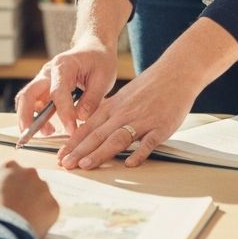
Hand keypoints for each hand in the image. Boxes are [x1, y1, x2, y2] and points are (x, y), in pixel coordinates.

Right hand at [0, 159, 58, 238]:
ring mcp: (43, 188)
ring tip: (22, 220)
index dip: (4, 188)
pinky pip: (49, 211)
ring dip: (34, 205)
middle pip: (27, 182)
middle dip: (22, 194)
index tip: (0, 200)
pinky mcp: (53, 206)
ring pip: (40, 196)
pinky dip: (43, 219)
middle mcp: (29, 172)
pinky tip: (31, 227)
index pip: (9, 174)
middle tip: (12, 211)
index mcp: (8, 166)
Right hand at [14, 34, 117, 138]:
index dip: (64, 113)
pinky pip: (34, 103)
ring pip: (27, 100)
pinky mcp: (45, 89)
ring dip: (30, 118)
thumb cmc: (99, 60)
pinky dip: (36, 117)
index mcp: (64, 65)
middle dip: (26, 116)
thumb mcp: (104, 77)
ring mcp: (44, 80)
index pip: (57, 92)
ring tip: (47, 132)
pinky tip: (49, 128)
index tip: (72, 130)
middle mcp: (48, 72)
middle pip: (28, 94)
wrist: (94, 48)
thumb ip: (92, 99)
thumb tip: (80, 118)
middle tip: (30, 135)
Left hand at [56, 57, 196, 170]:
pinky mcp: (161, 127)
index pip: (88, 127)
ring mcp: (142, 120)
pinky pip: (148, 142)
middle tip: (65, 165)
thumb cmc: (150, 86)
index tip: (61, 156)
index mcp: (114, 106)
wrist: (176, 73)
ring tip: (86, 165)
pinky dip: (139, 152)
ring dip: (100, 153)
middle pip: (98, 134)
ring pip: (117, 138)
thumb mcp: (124, 96)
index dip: (73, 142)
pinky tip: (129, 164)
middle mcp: (124, 113)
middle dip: (79, 151)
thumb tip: (93, 130)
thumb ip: (110, 113)